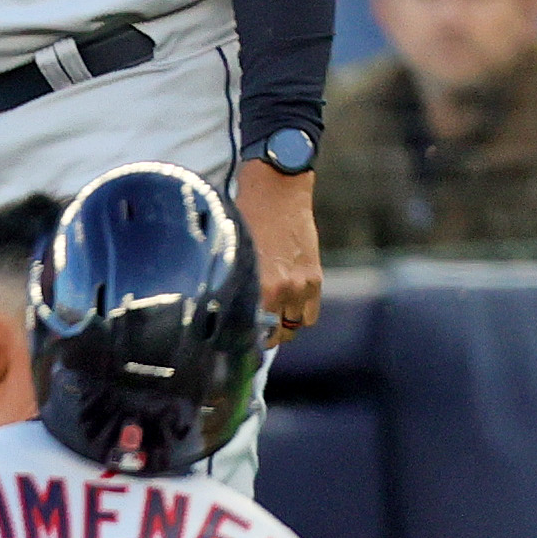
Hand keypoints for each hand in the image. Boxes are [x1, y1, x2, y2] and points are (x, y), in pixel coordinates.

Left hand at [238, 158, 321, 339]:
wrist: (277, 193)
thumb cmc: (243, 221)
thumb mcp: (229, 257)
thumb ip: (232, 287)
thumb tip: (222, 316)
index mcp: (252, 285)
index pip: (247, 331)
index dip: (240, 341)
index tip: (232, 344)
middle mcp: (278, 290)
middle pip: (272, 336)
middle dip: (261, 336)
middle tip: (251, 330)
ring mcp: (300, 286)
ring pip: (293, 328)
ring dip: (282, 327)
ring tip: (269, 318)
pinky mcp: (315, 278)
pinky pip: (309, 315)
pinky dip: (299, 316)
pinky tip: (286, 307)